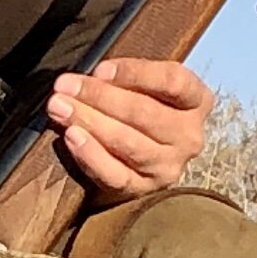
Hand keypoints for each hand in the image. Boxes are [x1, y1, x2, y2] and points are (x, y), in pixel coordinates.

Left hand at [45, 56, 212, 200]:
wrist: (140, 152)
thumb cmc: (141, 106)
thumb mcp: (145, 84)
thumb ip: (126, 77)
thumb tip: (92, 78)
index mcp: (196, 100)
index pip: (172, 82)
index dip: (135, 73)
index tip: (100, 69)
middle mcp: (189, 135)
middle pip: (144, 113)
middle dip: (99, 97)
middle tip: (64, 87)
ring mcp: (169, 165)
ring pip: (129, 143)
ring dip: (90, 122)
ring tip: (60, 108)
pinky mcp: (145, 188)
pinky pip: (116, 174)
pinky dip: (91, 155)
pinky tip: (71, 137)